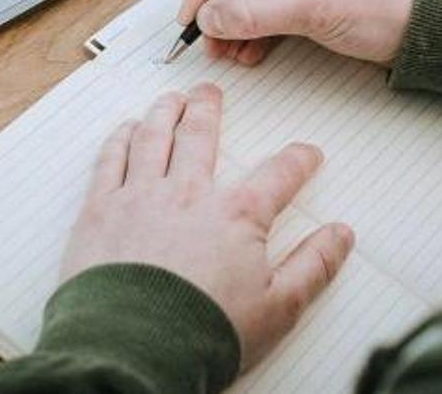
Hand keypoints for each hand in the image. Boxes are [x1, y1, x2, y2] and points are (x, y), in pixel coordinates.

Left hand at [60, 84, 354, 369]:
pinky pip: (110, 160)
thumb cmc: (203, 332)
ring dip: (164, 111)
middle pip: (201, 136)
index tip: (307, 153)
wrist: (134, 348)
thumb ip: (313, 265)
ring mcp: (140, 197)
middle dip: (208, 108)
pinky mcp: (100, 210)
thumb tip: (341, 235)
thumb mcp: (278, 307)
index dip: (298, 160)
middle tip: (210, 92)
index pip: (277, 175)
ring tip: (169, 98)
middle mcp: (188, 194)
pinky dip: (120, 138)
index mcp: (236, 215)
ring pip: (154, 136)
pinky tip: (125, 130)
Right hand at [179, 0, 420, 65]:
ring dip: (238, 22)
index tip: (192, 13)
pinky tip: (250, 50)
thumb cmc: (391, 0)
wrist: (434, 30)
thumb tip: (211, 16)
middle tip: (207, 37)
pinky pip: (276, 5)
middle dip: (223, 7)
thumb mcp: (312, 7)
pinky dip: (259, 28)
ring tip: (228, 50)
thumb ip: (254, 12)